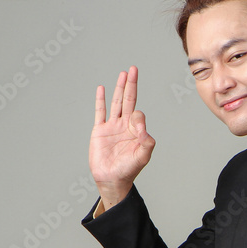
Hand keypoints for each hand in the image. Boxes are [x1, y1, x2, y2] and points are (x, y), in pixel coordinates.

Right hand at [89, 66, 155, 206]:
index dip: (137, 118)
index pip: (137, 114)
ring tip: (123, 73)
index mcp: (136, 130)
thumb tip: (143, 128)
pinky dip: (101, 100)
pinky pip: (100, 112)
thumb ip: (147, 142)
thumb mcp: (143, 156)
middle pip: (129, 100)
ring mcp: (112, 126)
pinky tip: (101, 88)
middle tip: (133, 69)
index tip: (136, 129)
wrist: (112, 179)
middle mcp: (124, 125)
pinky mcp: (99, 130)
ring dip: (120, 87)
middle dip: (131, 84)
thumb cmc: (128, 169)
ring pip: (116, 102)